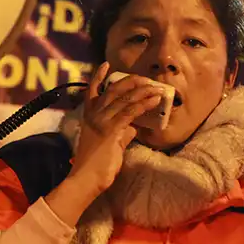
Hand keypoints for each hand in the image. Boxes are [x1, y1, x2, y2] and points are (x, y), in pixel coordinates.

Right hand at [70, 63, 164, 192]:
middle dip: (130, 81)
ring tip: (156, 87)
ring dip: (142, 91)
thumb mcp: (110, 144)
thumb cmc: (96, 165)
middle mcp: (93, 115)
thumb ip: (121, 133)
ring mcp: (101, 122)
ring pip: (123, 99)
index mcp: (89, 117)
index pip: (92, 91)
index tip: (106, 65)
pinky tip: (154, 100)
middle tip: (145, 78)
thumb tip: (133, 127)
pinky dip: (143, 104)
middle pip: (112, 90)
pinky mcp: (110, 130)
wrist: (86, 179)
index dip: (98, 77)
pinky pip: (129, 112)